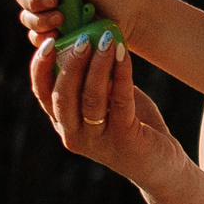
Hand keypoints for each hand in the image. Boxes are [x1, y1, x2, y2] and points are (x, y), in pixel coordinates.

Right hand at [11, 0, 150, 48]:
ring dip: (38, 19)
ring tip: (61, 19)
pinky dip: (43, 38)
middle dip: (32, 0)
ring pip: (28, 18)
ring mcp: (52, 15)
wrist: (135, 18)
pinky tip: (57, 35)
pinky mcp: (58, 36)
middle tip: (53, 2)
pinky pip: (39, 39)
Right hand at [28, 33, 181, 182]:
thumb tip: (87, 40)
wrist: (162, 166)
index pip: (42, 93)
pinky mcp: (124, 140)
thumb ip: (94, 80)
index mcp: (64, 124)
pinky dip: (121, 74)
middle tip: (83, 37)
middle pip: (61, 95)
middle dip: (70, 63)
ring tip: (106, 39)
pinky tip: (124, 54)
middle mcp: (74, 135)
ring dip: (97, 65)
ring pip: (90, 98)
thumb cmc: (132, 125)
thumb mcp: (107, 102)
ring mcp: (98, 141)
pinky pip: (120, 101)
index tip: (48, 41)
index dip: (40, 66)